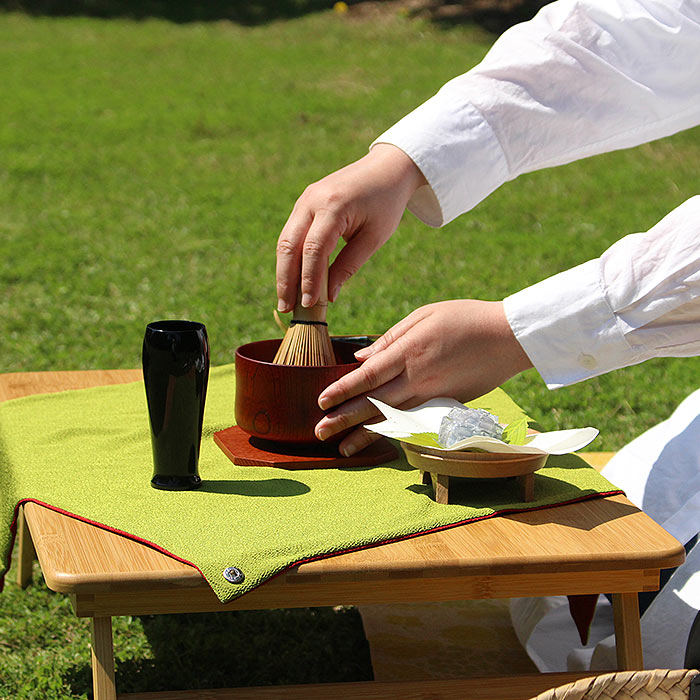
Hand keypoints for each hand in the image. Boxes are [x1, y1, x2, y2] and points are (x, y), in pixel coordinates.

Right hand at [276, 144, 425, 311]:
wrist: (386, 168)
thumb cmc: (385, 204)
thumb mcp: (374, 238)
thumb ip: (349, 266)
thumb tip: (329, 297)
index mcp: (333, 206)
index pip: (314, 250)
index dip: (309, 280)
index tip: (310, 305)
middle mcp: (312, 200)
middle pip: (289, 245)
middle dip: (286, 280)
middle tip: (286, 308)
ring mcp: (304, 200)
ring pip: (285, 241)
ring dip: (284, 272)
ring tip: (286, 301)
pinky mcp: (303, 204)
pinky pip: (291, 235)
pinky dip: (291, 259)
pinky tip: (293, 281)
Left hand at [314, 300, 532, 455]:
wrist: (509, 337)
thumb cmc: (465, 318)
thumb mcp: (424, 315)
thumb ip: (390, 338)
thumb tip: (361, 358)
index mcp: (408, 352)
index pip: (366, 376)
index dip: (341, 391)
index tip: (321, 402)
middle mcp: (417, 378)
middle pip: (373, 403)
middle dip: (344, 419)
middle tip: (319, 433)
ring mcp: (433, 395)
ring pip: (391, 419)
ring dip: (365, 435)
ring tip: (342, 449)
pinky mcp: (447, 405)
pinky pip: (413, 421)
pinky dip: (393, 433)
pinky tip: (379, 442)